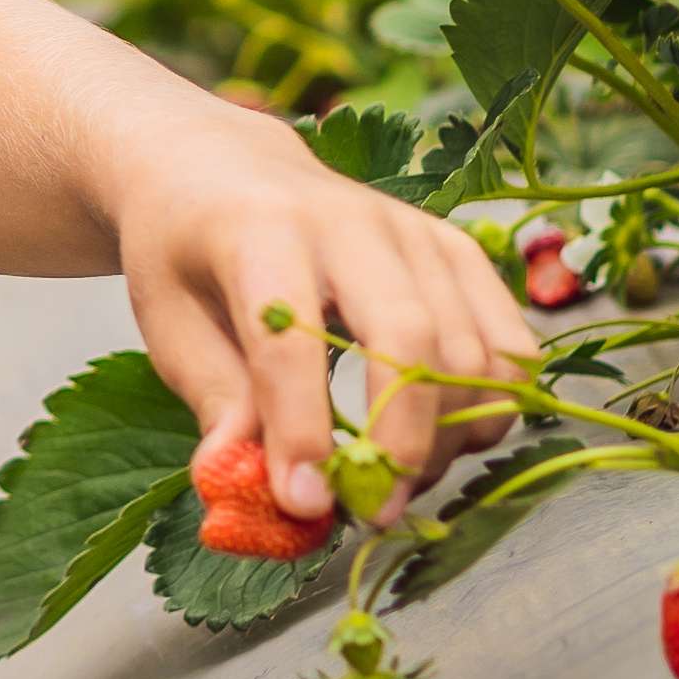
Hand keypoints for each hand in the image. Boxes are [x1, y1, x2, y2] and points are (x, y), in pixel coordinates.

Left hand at [110, 101, 539, 524]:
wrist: (224, 167)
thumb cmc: (187, 250)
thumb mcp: (167, 318)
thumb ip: (214, 398)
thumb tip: (256, 487)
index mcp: (260, 229)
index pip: (292, 342)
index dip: (302, 430)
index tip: (304, 502)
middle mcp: (351, 219)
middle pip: (409, 338)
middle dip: (399, 441)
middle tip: (373, 510)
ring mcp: (416, 231)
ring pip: (471, 349)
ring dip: (447, 437)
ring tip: (397, 479)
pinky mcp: (458, 249)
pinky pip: (510, 341)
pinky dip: (492, 405)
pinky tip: (444, 439)